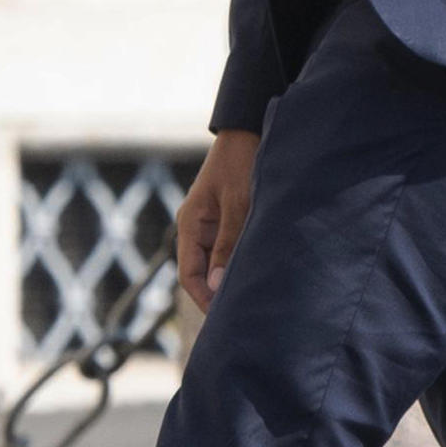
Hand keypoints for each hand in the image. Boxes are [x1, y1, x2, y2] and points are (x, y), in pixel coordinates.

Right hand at [175, 128, 259, 313]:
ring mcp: (211, 223)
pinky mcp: (227, 218)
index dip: (203, 298)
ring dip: (229, 277)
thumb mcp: (237, 202)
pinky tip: (257, 271)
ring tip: (252, 297)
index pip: (189, 274)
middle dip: (217, 292)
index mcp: (190, 223)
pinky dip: (238, 261)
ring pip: (216, 261)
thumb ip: (227, 242)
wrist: (248, 129)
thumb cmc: (240, 161)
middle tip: (241, 314)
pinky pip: (228, 248)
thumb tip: (215, 285)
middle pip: (201, 271)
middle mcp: (196, 227)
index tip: (224, 317)